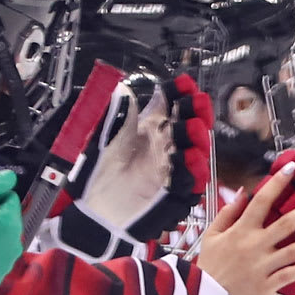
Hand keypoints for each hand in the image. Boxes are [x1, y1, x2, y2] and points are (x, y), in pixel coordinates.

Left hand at [54, 73, 213, 259]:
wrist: (96, 210)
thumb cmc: (100, 173)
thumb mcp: (106, 136)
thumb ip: (117, 112)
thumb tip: (123, 87)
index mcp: (153, 127)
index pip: (174, 104)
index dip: (181, 93)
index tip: (182, 83)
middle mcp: (168, 146)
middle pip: (193, 124)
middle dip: (197, 112)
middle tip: (194, 102)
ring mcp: (175, 170)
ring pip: (198, 152)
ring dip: (196, 138)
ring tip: (189, 128)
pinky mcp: (178, 194)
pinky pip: (192, 181)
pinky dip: (192, 169)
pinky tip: (186, 157)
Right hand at [196, 160, 294, 294]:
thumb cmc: (209, 266)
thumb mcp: (212, 235)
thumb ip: (228, 213)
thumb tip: (242, 192)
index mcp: (241, 230)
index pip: (261, 201)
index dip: (277, 183)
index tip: (292, 168)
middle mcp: (255, 245)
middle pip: (286, 223)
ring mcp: (263, 265)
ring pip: (294, 250)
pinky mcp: (267, 285)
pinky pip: (289, 276)